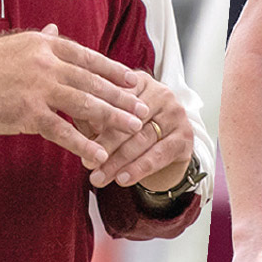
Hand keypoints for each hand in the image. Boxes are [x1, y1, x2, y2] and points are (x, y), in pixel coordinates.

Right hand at [0, 24, 149, 168]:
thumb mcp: (12, 44)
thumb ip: (40, 40)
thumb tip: (56, 29)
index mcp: (44, 44)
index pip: (88, 57)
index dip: (114, 69)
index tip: (134, 79)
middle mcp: (47, 63)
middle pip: (93, 80)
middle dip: (122, 96)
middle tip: (143, 107)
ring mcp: (38, 88)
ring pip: (85, 103)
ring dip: (113, 117)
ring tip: (133, 128)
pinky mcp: (26, 114)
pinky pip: (62, 131)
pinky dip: (83, 143)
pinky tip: (98, 154)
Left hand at [88, 70, 193, 190]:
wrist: (166, 145)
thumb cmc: (131, 127)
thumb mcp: (113, 116)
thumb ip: (95, 117)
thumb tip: (76, 123)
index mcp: (141, 81)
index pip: (118, 98)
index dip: (98, 118)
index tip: (78, 137)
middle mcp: (162, 93)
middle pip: (130, 120)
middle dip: (106, 144)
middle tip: (87, 163)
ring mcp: (176, 114)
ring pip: (142, 139)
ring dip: (118, 162)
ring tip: (98, 177)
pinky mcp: (185, 136)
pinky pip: (159, 154)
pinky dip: (139, 169)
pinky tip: (122, 180)